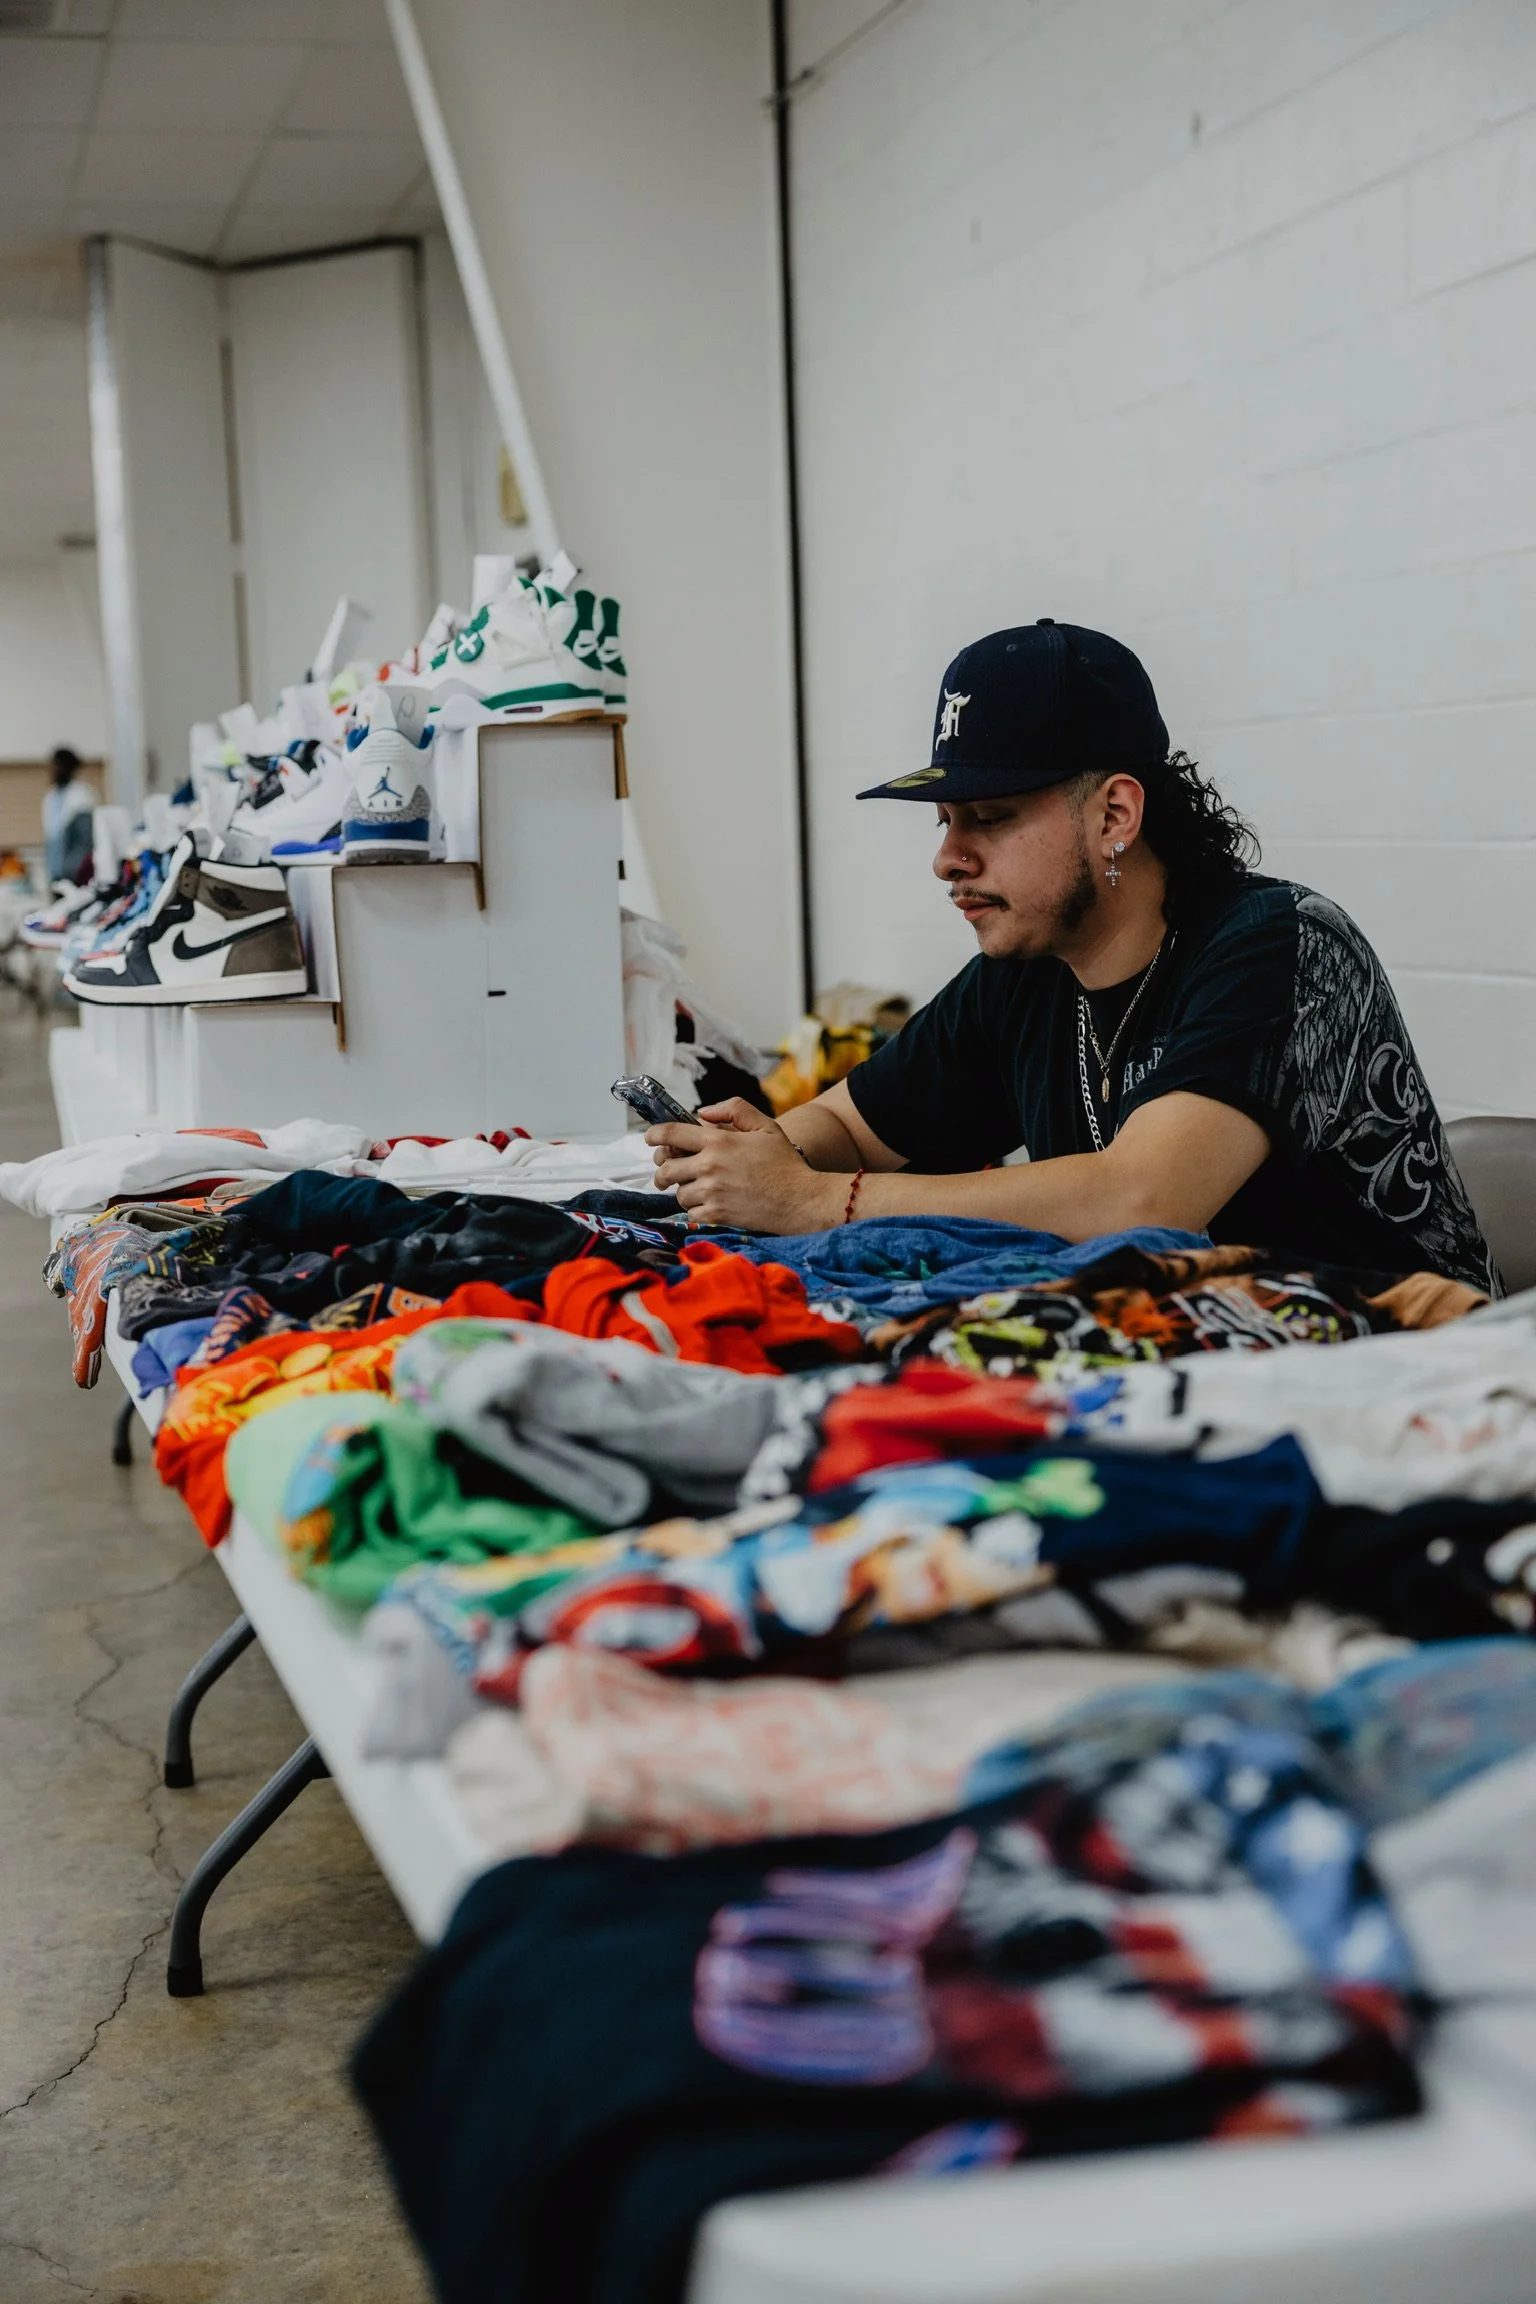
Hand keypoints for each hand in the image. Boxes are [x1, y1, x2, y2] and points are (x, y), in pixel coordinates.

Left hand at [646, 1098, 844, 1231]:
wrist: (801, 1199)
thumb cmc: (784, 1162)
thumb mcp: (765, 1126)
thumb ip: (734, 1110)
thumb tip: (702, 1113)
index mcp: (718, 1140)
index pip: (671, 1134)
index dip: (654, 1134)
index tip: (649, 1138)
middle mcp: (709, 1165)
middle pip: (666, 1168)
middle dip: (662, 1171)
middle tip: (666, 1174)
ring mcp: (712, 1192)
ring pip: (679, 1193)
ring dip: (685, 1192)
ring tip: (701, 1190)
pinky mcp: (716, 1214)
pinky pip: (691, 1213)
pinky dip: (697, 1210)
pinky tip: (711, 1205)